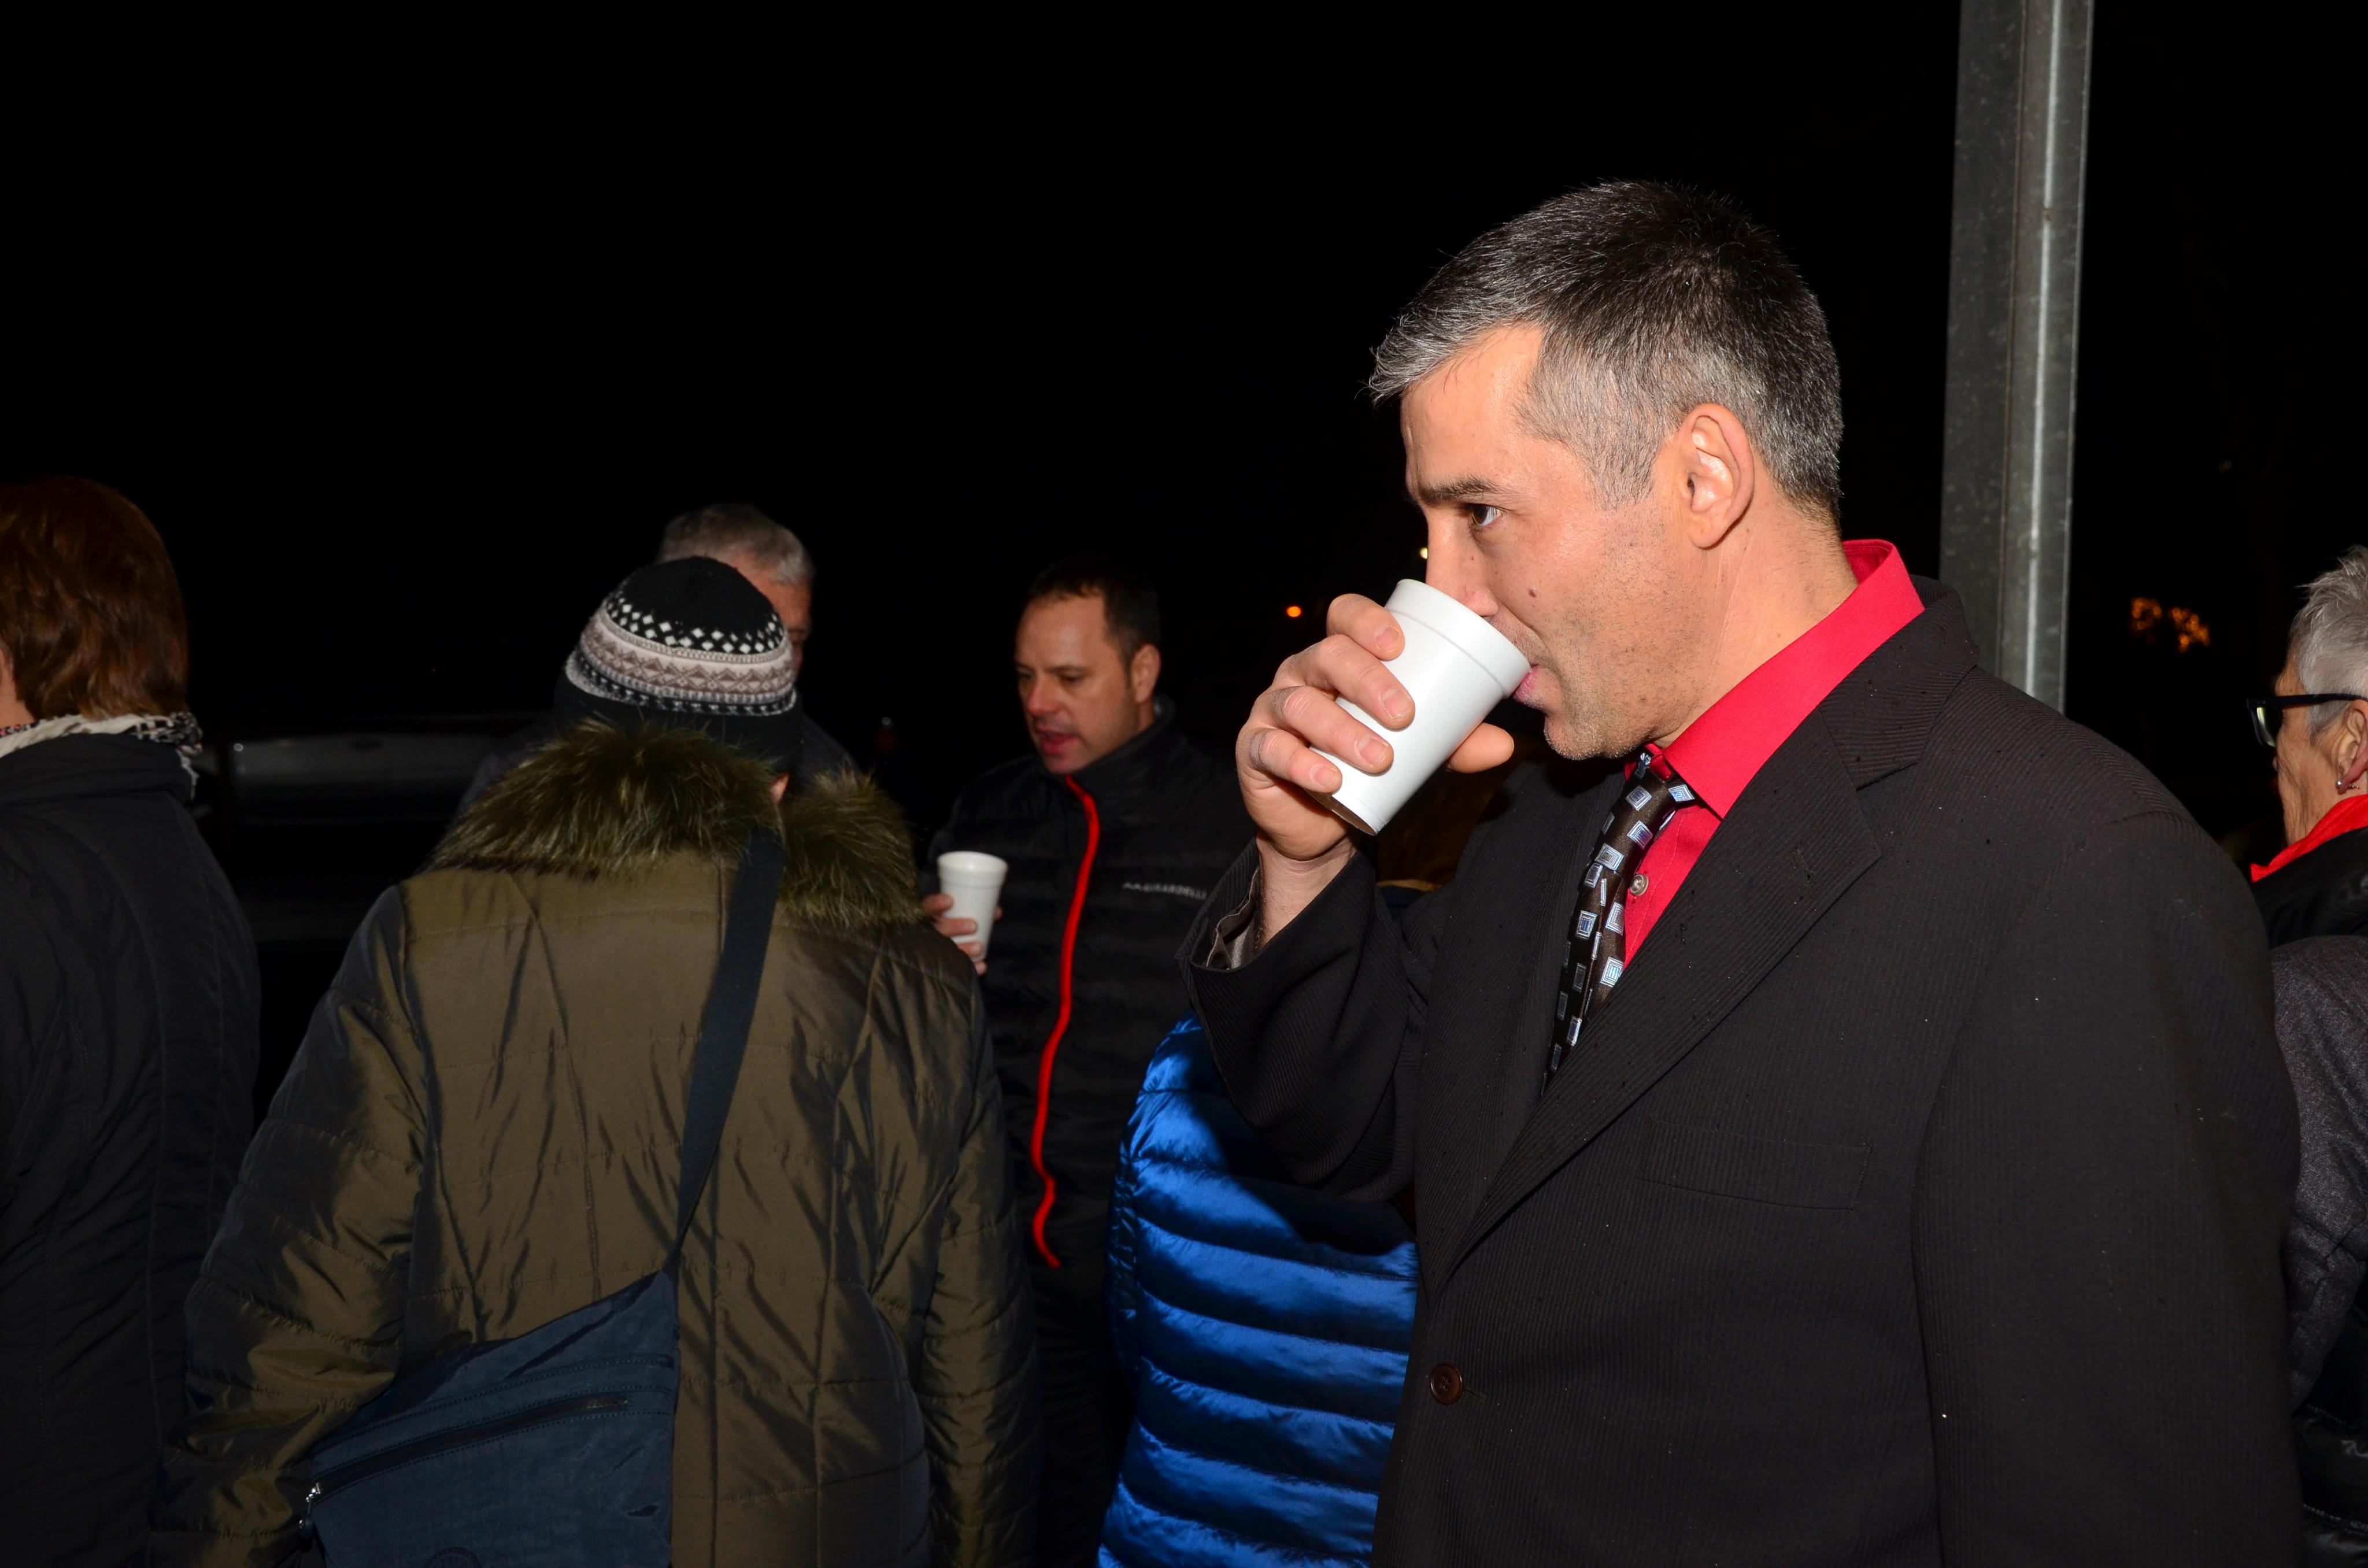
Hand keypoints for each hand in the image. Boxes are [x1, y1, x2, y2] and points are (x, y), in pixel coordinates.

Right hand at [922, 892, 998, 974]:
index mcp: (928, 916)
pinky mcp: (945, 965)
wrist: (939, 951)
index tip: (950, 900)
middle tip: (973, 926)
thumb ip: (975, 912)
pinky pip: (955, 969)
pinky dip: (971, 967)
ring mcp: (934, 950)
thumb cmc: (951, 926)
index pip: (927, 908)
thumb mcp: (958, 915)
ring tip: (979, 947)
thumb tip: (998, 912)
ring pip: (945, 950)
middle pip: (937, 930)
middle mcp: (928, 933)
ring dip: (964, 949)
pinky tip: (982, 966)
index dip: (936, 904)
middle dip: (954, 927)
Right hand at [1237, 593, 1513, 928]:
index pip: (1344, 616)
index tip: (1399, 645)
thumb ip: (1455, 742)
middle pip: (1327, 656)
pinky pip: (1271, 749)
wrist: (1324, 822)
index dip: (1367, 621)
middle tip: (1404, 715)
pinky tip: (1328, 779)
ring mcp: (1274, 710)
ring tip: (1381, 759)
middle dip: (1367, 680)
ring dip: (1342, 730)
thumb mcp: (1417, 749)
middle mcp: (1302, 674)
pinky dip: (1301, 763)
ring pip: (1300, 704)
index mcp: (1340, 657)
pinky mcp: (1255, 750)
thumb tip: (1506, 745)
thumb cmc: (1369, 764)